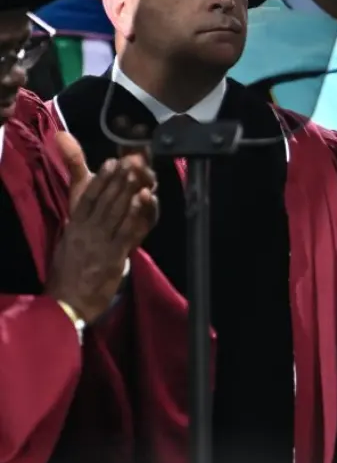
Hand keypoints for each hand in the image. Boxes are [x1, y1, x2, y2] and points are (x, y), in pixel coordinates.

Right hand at [47, 140, 157, 321]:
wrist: (67, 302)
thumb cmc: (69, 275)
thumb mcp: (69, 245)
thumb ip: (79, 228)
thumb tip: (85, 214)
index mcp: (74, 227)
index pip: (87, 198)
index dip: (99, 179)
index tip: (110, 162)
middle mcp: (85, 230)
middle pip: (103, 200)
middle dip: (117, 179)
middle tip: (130, 159)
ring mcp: (99, 242)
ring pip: (114, 211)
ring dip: (127, 190)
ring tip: (137, 171)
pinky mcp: (112, 255)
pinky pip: (125, 230)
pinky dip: (134, 213)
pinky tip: (143, 198)